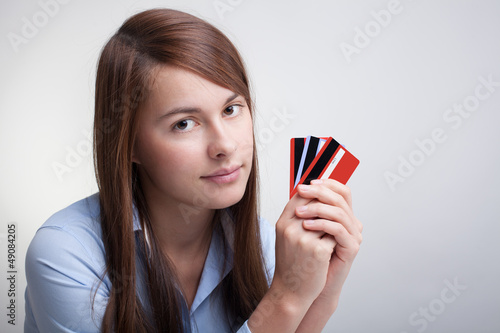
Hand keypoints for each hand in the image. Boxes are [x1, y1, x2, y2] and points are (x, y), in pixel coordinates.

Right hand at [270, 188, 337, 307]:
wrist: (290, 291)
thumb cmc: (290, 263)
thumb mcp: (286, 236)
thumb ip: (296, 217)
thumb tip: (314, 196)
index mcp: (283, 223)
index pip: (301, 194)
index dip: (315, 192)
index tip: (324, 195)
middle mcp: (291, 229)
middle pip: (317, 202)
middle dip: (328, 205)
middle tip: (336, 209)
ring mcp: (304, 239)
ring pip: (328, 218)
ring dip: (334, 222)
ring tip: (332, 231)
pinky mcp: (318, 251)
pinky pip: (335, 235)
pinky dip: (336, 238)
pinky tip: (333, 247)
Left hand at [295, 179, 362, 307]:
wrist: (308, 284)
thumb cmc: (306, 256)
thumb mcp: (304, 227)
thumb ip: (306, 209)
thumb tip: (298, 188)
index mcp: (342, 215)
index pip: (341, 191)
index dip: (326, 183)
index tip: (307, 182)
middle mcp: (351, 222)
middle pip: (340, 198)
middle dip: (318, 192)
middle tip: (301, 191)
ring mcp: (353, 235)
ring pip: (339, 212)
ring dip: (317, 208)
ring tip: (299, 212)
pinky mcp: (351, 247)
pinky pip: (338, 229)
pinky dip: (321, 224)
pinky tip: (306, 225)